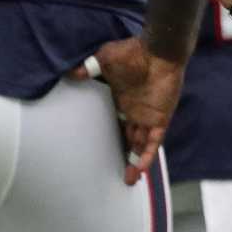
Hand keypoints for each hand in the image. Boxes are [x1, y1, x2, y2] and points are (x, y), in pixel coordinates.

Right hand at [73, 36, 185, 184]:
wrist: (158, 51)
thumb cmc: (132, 53)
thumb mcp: (105, 58)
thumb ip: (90, 67)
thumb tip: (71, 73)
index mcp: (123, 101)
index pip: (117, 125)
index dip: (112, 139)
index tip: (103, 152)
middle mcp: (136, 113)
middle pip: (130, 140)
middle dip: (125, 157)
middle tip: (118, 175)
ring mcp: (148, 117)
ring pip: (141, 146)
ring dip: (136, 162)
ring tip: (129, 181)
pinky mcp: (160, 119)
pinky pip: (154, 142)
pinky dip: (148, 156)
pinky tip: (141, 169)